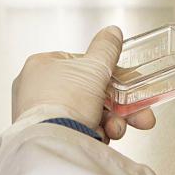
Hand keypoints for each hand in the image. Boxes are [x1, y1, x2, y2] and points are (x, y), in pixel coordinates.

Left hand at [12, 26, 155, 142]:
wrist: (55, 142)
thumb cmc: (66, 101)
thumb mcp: (95, 68)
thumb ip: (106, 49)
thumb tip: (112, 32)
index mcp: (41, 65)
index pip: (82, 64)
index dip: (110, 74)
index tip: (129, 84)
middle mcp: (36, 89)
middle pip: (88, 92)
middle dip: (118, 106)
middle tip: (138, 114)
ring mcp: (40, 114)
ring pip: (86, 113)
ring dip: (110, 122)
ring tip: (118, 130)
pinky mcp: (47, 136)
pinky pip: (77, 130)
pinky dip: (94, 133)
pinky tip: (102, 138)